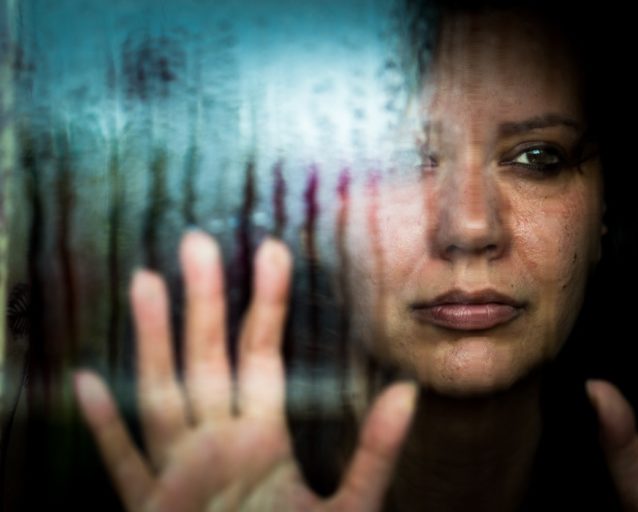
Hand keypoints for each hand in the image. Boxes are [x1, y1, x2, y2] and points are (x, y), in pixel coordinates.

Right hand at [75, 232, 417, 511]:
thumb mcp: (352, 505)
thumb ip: (376, 452)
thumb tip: (410, 391)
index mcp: (262, 437)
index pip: (262, 355)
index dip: (267, 304)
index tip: (272, 250)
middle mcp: (217, 442)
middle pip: (206, 358)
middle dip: (203, 301)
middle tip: (198, 241)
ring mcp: (179, 472)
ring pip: (161, 394)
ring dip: (153, 341)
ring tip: (146, 281)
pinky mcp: (150, 507)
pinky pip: (123, 464)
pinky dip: (105, 429)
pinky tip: (90, 383)